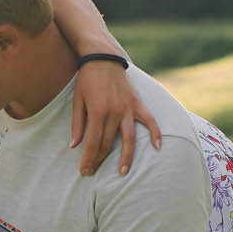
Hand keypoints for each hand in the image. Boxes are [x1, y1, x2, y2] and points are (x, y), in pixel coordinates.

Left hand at [70, 60, 161, 175]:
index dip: (88, 159)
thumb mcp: (77, 101)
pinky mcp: (136, 103)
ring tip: (123, 172)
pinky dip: (155, 133)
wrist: (102, 58)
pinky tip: (158, 146)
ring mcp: (128, 108)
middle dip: (99, 160)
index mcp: (97, 112)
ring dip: (126, 157)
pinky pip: (149, 120)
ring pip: (129, 138)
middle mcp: (114, 112)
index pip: (92, 143)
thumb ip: (77, 124)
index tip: (84, 171)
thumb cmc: (87, 80)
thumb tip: (74, 146)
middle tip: (92, 173)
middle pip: (108, 143)